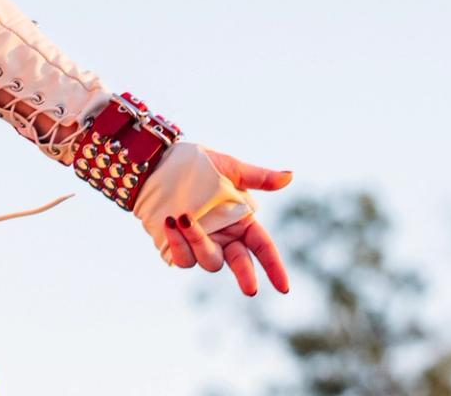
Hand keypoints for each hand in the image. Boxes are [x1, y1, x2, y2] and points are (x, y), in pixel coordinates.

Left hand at [154, 149, 293, 296]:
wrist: (160, 162)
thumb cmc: (199, 163)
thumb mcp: (230, 168)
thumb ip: (258, 178)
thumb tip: (290, 177)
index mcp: (242, 221)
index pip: (262, 247)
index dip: (274, 267)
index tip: (283, 288)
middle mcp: (225, 236)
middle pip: (239, 262)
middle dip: (245, 274)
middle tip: (250, 288)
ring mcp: (202, 243)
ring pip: (209, 260)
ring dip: (199, 242)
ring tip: (183, 218)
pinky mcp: (179, 246)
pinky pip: (183, 257)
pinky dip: (178, 243)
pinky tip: (171, 223)